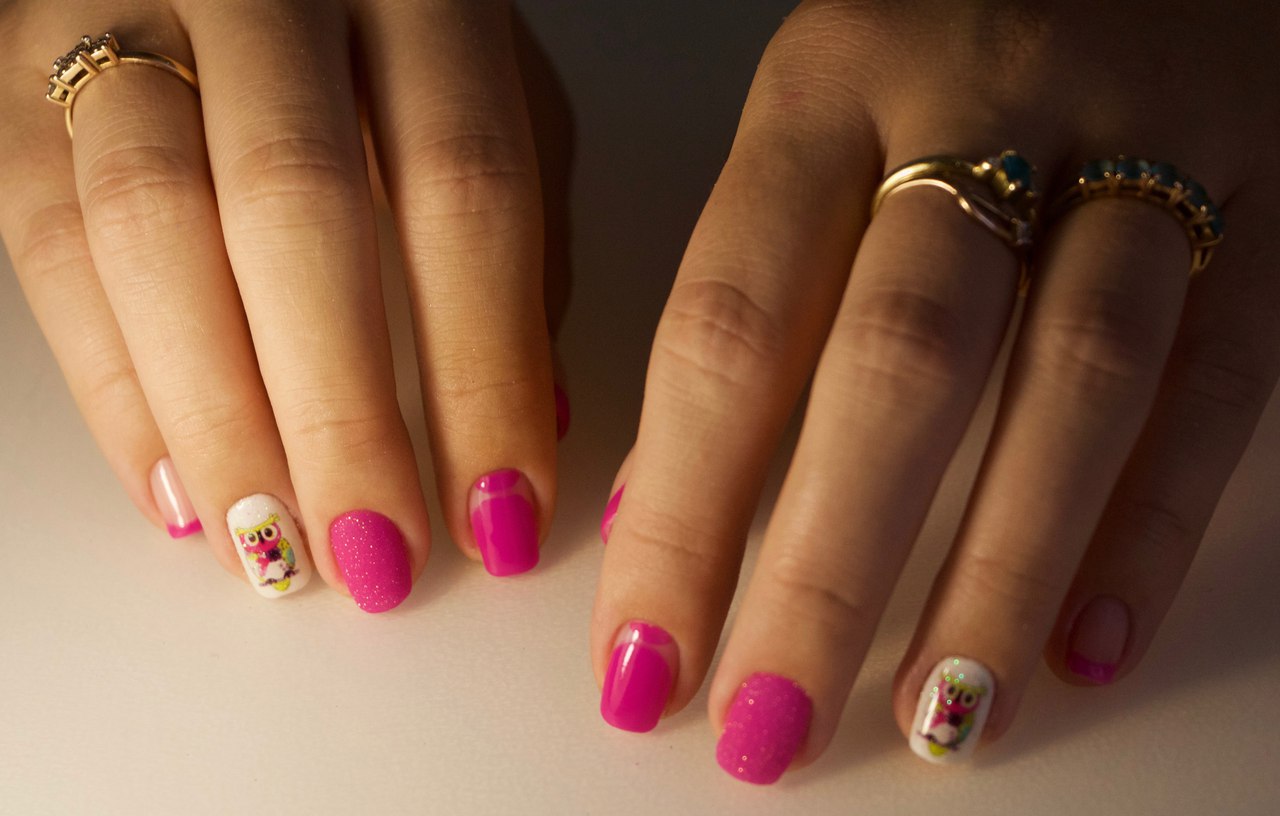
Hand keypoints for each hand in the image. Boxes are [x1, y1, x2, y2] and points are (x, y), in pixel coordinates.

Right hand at [0, 0, 571, 608]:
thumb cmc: (392, 23)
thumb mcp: (492, 90)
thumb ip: (521, 234)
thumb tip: (535, 422)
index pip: (465, 188)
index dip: (484, 366)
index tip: (503, 510)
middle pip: (296, 210)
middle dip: (340, 412)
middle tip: (377, 556)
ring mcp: (124, 16)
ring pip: (149, 226)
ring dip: (215, 421)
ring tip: (274, 550)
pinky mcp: (20, 76)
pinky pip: (47, 239)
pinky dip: (112, 385)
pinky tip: (179, 492)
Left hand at [591, 0, 1278, 779]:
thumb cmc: (930, 43)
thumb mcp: (809, 121)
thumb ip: (748, 298)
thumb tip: (657, 508)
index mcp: (825, 87)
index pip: (731, 327)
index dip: (680, 510)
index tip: (645, 658)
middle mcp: (978, 106)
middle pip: (897, 363)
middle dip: (827, 571)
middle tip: (774, 726)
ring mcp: (1138, 141)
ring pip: (1075, 377)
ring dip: (999, 570)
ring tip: (940, 720)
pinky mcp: (1262, 189)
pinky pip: (1220, 372)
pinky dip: (1154, 520)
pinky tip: (1088, 644)